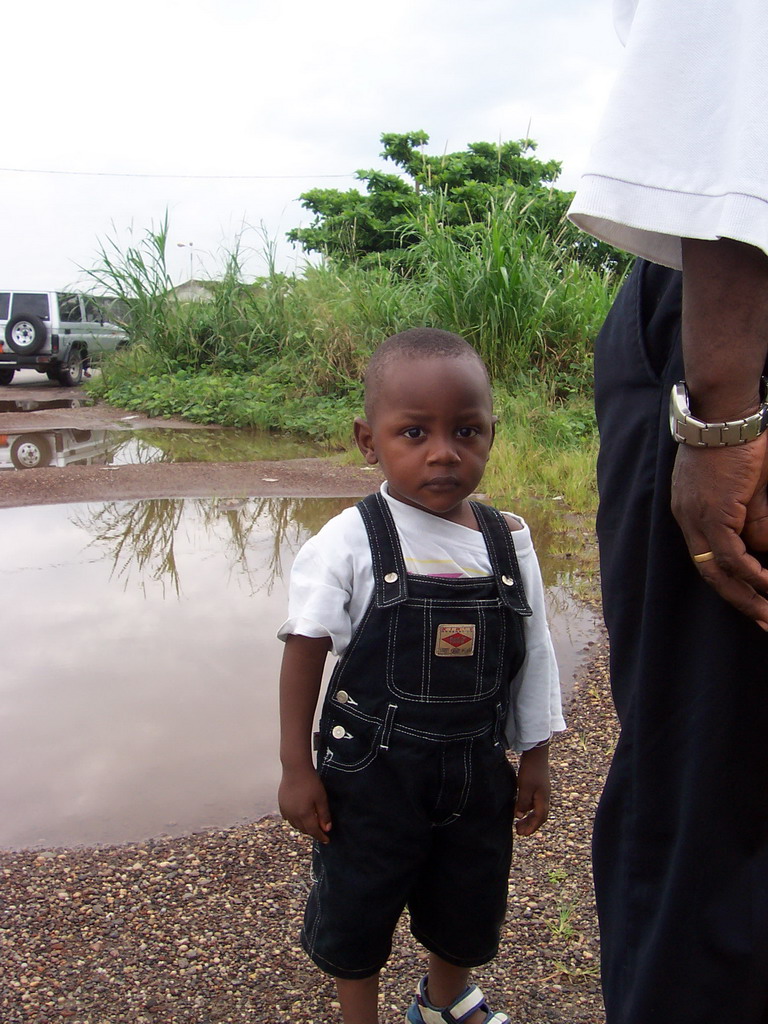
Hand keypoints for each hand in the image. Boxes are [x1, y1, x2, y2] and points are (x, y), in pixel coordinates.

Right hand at [278, 766, 331, 843]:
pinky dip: (294, 820)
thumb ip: (324, 814)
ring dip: (303, 827)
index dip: (321, 837)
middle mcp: (293, 815)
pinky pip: (288, 818)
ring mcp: (285, 810)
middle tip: (321, 831)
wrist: (295, 768)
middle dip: (313, 832)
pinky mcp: (281, 804)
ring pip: (295, 825)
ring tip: (311, 823)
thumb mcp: (321, 798)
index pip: (313, 831)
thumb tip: (327, 829)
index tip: (327, 840)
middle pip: (304, 829)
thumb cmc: (311, 782)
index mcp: (304, 814)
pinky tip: (299, 816)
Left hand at [514, 744, 550, 835]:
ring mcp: (542, 792)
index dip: (531, 827)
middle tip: (519, 832)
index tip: (522, 834)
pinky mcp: (538, 787)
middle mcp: (545, 797)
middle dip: (530, 825)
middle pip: (539, 816)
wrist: (536, 753)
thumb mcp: (524, 787)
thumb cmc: (531, 770)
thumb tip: (519, 815)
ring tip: (518, 823)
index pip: (539, 818)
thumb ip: (522, 802)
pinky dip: (528, 809)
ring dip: (529, 818)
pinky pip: (534, 803)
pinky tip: (520, 809)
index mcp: (543, 799)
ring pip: (537, 810)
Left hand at [671, 437, 767, 627]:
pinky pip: (729, 554)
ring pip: (717, 570)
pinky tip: (765, 586)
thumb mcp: (745, 488)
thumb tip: (762, 548)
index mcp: (690, 512)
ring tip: (767, 613)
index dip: (728, 582)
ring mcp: (697, 517)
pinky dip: (748, 573)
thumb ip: (752, 519)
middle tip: (762, 620)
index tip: (749, 599)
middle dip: (737, 600)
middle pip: (708, 572)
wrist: (724, 416)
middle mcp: (688, 518)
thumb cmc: (736, 442)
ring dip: (745, 595)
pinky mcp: (713, 513)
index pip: (706, 557)